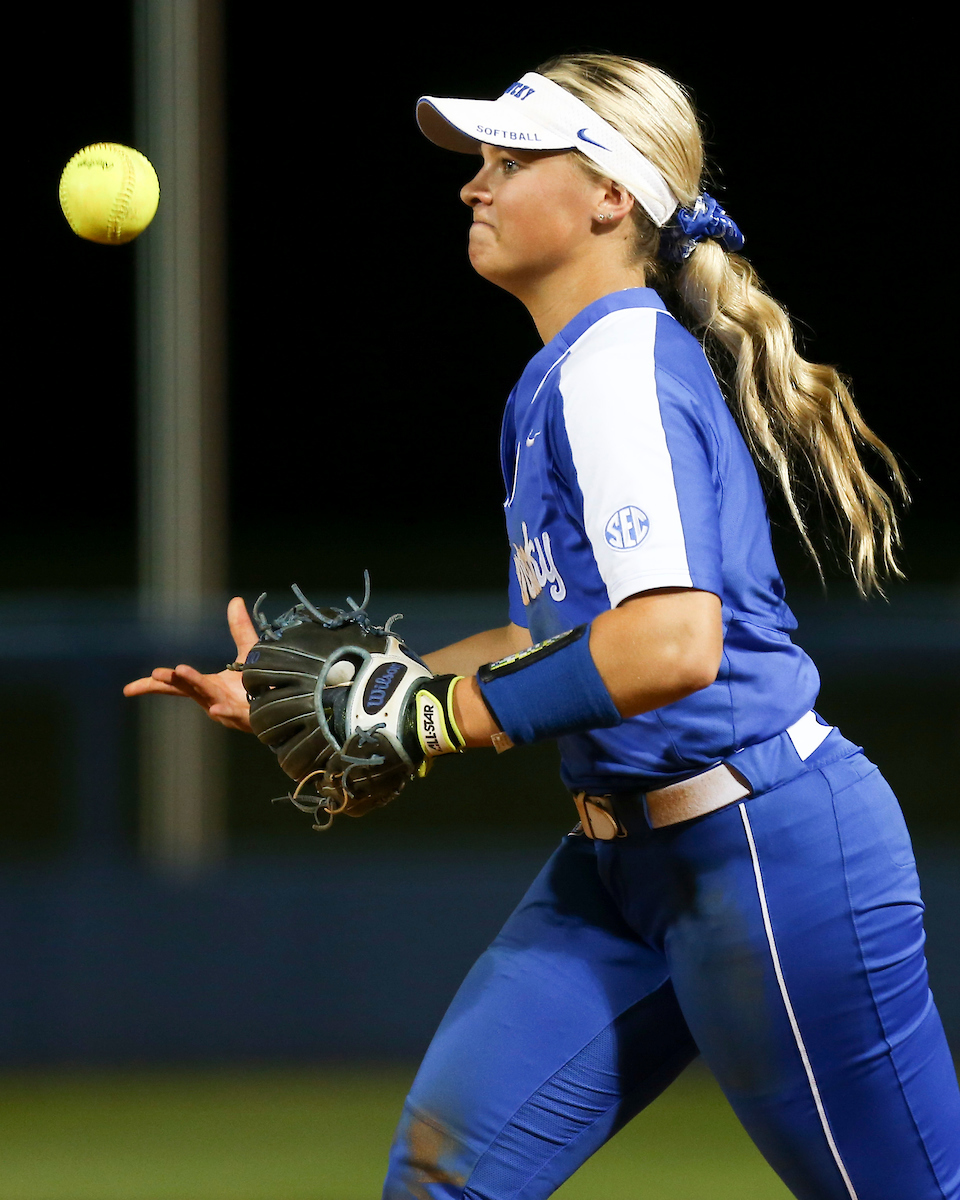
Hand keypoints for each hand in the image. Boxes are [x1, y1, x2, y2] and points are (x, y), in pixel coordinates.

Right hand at [123, 596, 257, 732]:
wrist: (286, 705)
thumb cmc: (263, 684)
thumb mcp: (248, 652)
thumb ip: (239, 629)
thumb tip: (235, 600)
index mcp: (209, 686)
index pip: (176, 685)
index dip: (153, 685)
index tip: (128, 690)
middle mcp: (215, 699)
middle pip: (189, 688)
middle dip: (174, 679)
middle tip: (158, 672)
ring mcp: (230, 710)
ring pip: (208, 698)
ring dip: (194, 686)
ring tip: (179, 671)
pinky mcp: (248, 717)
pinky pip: (234, 716)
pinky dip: (224, 713)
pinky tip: (214, 709)